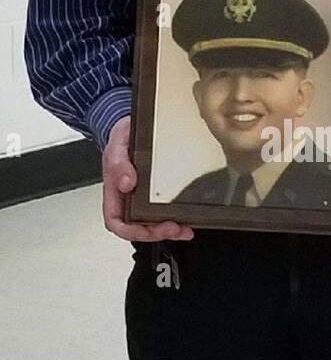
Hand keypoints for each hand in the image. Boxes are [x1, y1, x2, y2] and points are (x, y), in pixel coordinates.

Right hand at [102, 115, 194, 242]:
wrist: (133, 127)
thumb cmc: (122, 137)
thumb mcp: (118, 143)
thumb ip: (119, 163)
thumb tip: (127, 184)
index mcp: (114, 191)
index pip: (116, 222)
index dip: (131, 231)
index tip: (148, 229)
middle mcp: (127, 198)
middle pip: (138, 228)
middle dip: (157, 233)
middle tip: (174, 228)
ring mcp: (142, 197)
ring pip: (152, 223)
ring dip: (169, 230)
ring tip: (184, 229)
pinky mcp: (156, 193)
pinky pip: (164, 211)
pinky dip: (176, 219)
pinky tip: (187, 219)